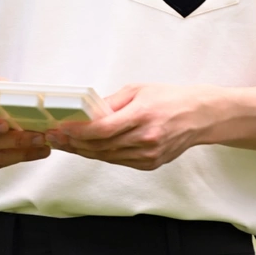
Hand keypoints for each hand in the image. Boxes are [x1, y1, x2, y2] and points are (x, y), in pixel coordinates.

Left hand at [47, 83, 212, 170]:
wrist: (199, 116)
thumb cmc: (170, 98)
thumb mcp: (139, 90)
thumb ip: (112, 102)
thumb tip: (88, 112)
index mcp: (143, 116)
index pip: (103, 129)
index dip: (79, 132)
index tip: (62, 128)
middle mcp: (146, 139)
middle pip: (101, 146)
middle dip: (75, 143)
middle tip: (55, 138)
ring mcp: (149, 155)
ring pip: (108, 157)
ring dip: (84, 151)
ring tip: (66, 144)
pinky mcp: (151, 164)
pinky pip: (120, 161)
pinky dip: (102, 155)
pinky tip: (88, 149)